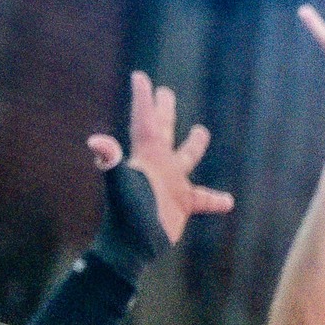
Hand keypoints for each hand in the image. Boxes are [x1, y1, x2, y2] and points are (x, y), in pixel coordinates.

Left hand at [88, 70, 234, 244]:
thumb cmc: (126, 216)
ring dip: (193, 145)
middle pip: (163, 131)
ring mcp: (171, 185)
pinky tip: (227, 201)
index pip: (145, 122)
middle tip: (166, 91)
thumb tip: (97, 141)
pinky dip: (215, 199)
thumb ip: (112, 162)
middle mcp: (158, 166)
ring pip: (185, 158)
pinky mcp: (182, 205)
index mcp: (146, 157)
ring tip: (202, 131)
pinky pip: (202, 198)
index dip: (143, 99)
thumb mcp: (121, 186)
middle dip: (164, 111)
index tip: (140, 76)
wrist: (132, 248)